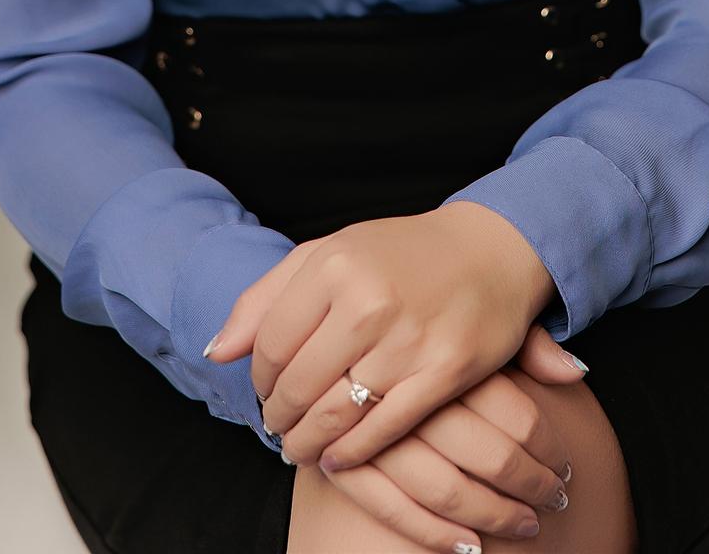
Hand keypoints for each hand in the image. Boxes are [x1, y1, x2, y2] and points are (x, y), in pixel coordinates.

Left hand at [203, 204, 559, 465]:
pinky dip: (351, 452)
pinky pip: (383, 428)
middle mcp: (369, 299)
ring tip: (300, 448)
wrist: (491, 250)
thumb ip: (267, 297)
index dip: (259, 378)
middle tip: (278, 428)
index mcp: (336, 263)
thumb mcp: (330, 252)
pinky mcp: (444, 371)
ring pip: (335, 414)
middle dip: (280, 417)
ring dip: (307, 442)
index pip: (271, 343)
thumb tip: (217, 352)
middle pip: (298, 384)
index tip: (264, 391)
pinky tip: (338, 456)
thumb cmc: (401, 255)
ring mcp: (408, 338)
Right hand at [310, 329, 578, 552]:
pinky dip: (434, 533)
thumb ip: (527, 342)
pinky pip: (394, 509)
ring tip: (526, 525)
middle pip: (491, 456)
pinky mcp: (345, 459)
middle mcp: (415, 392)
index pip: (517, 416)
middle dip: (531, 485)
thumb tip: (576, 372)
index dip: (547, 448)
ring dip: (492, 516)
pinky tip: (469, 545)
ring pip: (446, 489)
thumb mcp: (478, 315)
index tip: (566, 464)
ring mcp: (377, 430)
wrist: (340, 311)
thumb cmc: (424, 318)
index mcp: (451, 353)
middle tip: (556, 497)